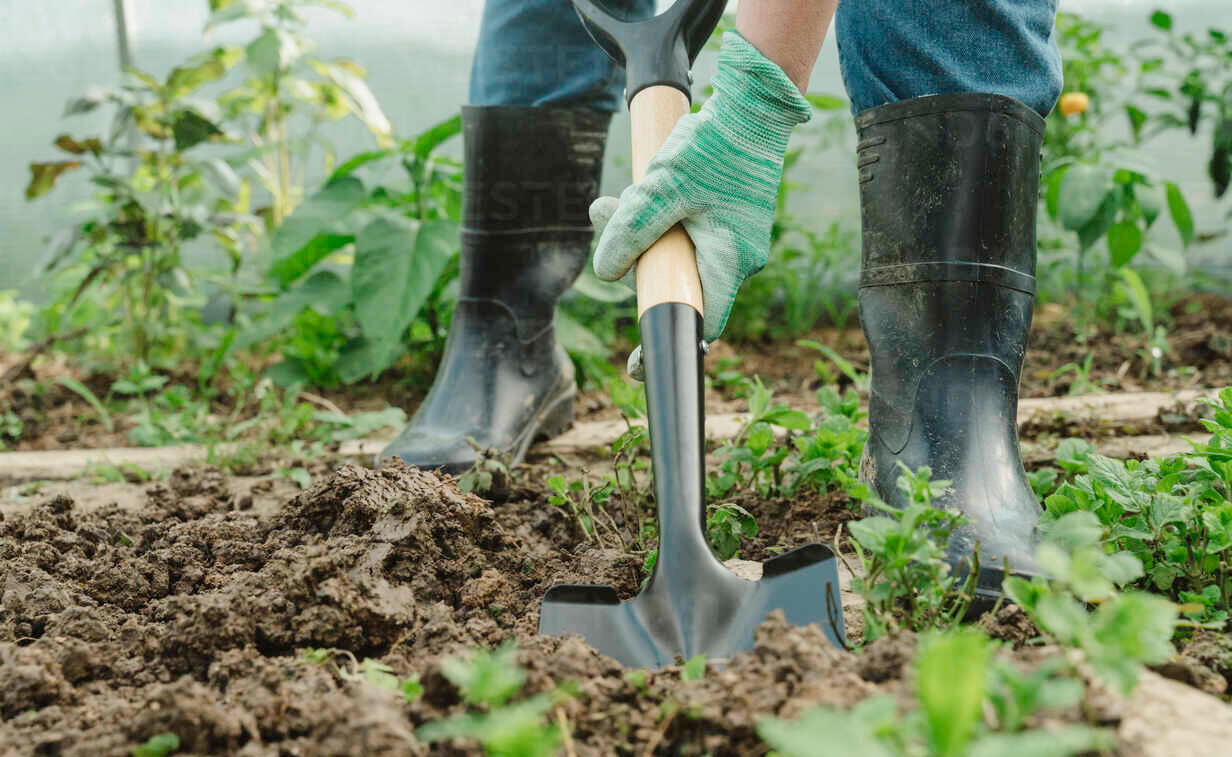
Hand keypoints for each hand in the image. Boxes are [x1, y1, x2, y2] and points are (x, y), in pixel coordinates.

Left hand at [590, 31, 810, 342]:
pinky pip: (685, 236)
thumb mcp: (662, 188)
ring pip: (676, 256)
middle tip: (606, 217)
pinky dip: (657, 222)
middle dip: (634, 264)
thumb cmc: (715, 147)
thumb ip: (633, 229)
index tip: (634, 367)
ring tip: (611, 201)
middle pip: (677, 285)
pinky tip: (636, 193)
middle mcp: (737, 257)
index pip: (700, 322)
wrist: (754, 107)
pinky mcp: (725, 219)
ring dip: (640, 234)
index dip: (664, 343)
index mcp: (730, 261)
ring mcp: (733, 238)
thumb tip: (605, 271)